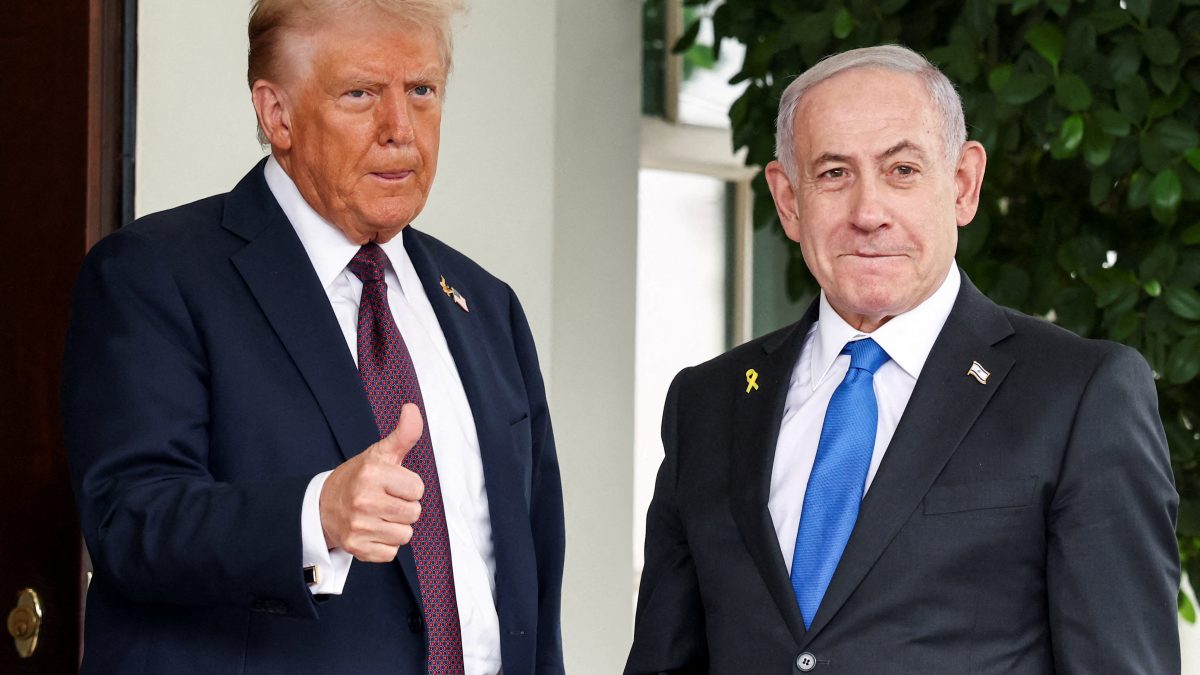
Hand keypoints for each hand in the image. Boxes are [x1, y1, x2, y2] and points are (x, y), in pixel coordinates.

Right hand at [319, 403, 425, 561]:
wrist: (322, 506)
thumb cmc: (359, 477)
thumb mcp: (379, 453)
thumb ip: (403, 434)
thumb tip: (412, 408)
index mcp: (372, 473)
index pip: (418, 489)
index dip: (409, 487)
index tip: (393, 484)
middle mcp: (363, 500)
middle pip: (413, 513)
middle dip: (404, 507)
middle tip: (385, 500)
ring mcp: (358, 526)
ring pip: (405, 535)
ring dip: (396, 527)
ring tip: (379, 515)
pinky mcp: (356, 548)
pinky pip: (391, 552)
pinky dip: (384, 544)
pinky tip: (372, 530)